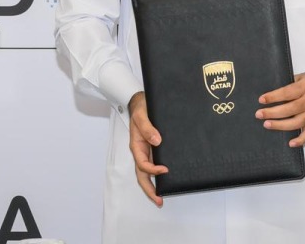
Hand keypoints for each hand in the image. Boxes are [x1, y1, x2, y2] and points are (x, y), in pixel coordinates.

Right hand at [127, 91, 166, 207]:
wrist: (140, 103)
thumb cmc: (140, 109)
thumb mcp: (142, 116)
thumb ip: (148, 128)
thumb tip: (157, 141)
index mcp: (136, 146)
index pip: (142, 164)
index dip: (152, 170)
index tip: (164, 170)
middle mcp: (141, 152)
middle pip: (142, 175)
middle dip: (149, 189)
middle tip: (159, 200)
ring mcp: (147, 152)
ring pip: (147, 173)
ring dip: (153, 186)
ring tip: (162, 197)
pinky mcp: (153, 149)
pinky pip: (154, 164)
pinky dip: (157, 174)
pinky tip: (167, 179)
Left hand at [256, 69, 304, 146]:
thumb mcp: (302, 76)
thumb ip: (288, 84)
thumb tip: (271, 94)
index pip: (287, 93)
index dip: (274, 97)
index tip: (261, 100)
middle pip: (290, 109)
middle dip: (273, 112)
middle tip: (259, 114)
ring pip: (297, 122)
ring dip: (281, 125)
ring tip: (267, 124)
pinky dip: (300, 140)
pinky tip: (290, 143)